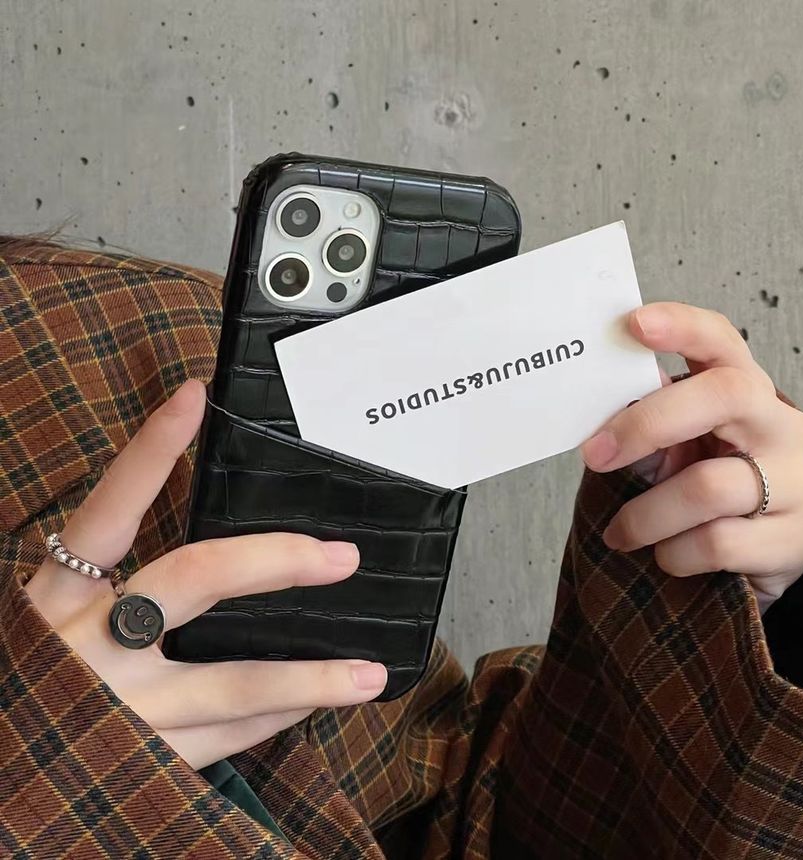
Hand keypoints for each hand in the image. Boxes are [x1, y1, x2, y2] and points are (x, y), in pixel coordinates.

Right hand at [25, 380, 387, 768]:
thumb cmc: (29, 679)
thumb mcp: (52, 619)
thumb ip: (108, 585)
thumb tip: (205, 553)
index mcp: (57, 598)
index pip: (108, 509)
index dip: (149, 450)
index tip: (195, 396)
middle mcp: (85, 646)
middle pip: (195, 579)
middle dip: (275, 560)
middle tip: (341, 555)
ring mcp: (117, 711)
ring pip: (230, 683)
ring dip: (307, 678)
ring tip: (368, 675)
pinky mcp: (139, 764)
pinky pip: (223, 739)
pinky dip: (273, 720)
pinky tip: (312, 707)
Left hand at [578, 301, 802, 612]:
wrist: (748, 561)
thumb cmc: (698, 490)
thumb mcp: (671, 448)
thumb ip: (642, 421)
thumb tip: (587, 402)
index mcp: (743, 390)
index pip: (720, 341)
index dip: (681, 326)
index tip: (635, 324)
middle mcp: (780, 425)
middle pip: (724, 396)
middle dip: (647, 425)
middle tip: (596, 455)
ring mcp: (796, 481)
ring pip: (708, 486)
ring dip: (646, 516)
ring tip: (622, 533)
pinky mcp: (795, 539)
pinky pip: (715, 543)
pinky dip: (673, 554)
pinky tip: (668, 556)